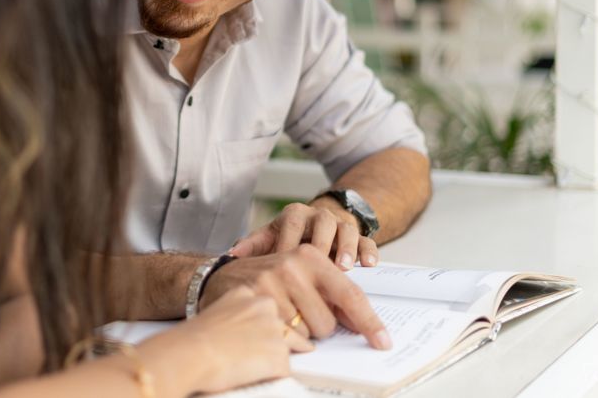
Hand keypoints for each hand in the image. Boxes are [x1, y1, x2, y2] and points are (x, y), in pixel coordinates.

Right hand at [145, 286, 309, 394]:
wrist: (190, 352)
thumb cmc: (193, 337)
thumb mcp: (217, 310)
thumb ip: (238, 313)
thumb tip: (245, 330)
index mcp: (248, 293)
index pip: (269, 310)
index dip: (261, 329)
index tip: (250, 338)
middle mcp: (266, 306)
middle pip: (283, 328)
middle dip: (271, 343)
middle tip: (246, 353)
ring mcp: (275, 329)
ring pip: (285, 349)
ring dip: (269, 359)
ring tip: (244, 363)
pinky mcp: (279, 355)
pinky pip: (283, 370)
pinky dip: (269, 376)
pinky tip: (248, 372)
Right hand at [199, 245, 391, 349]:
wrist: (215, 280)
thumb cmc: (263, 281)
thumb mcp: (297, 275)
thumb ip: (327, 292)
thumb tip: (358, 322)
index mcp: (308, 256)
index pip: (349, 293)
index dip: (368, 321)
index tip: (382, 341)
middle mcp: (292, 265)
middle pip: (329, 321)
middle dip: (315, 328)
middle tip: (294, 315)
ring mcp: (273, 283)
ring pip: (309, 334)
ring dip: (297, 335)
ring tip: (277, 317)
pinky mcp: (257, 303)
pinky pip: (288, 340)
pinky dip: (284, 342)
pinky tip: (269, 327)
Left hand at [230, 200, 377, 269]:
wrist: (315, 227)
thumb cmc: (288, 239)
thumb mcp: (269, 238)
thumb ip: (252, 246)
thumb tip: (228, 254)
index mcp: (294, 215)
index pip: (291, 223)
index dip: (289, 241)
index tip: (284, 260)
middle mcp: (318, 216)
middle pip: (322, 224)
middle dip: (321, 244)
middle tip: (319, 264)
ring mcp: (340, 225)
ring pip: (346, 231)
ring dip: (346, 249)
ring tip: (344, 267)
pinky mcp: (358, 236)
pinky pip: (366, 240)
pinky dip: (368, 251)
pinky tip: (369, 265)